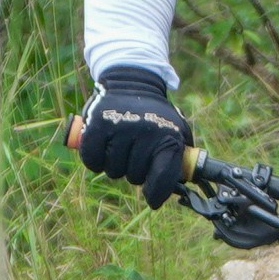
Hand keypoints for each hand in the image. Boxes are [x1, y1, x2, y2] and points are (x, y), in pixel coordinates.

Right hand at [73, 67, 192, 205]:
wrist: (132, 82)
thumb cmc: (156, 114)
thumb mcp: (177, 130)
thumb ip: (181, 157)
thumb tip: (185, 184)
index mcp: (167, 138)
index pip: (162, 178)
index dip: (156, 193)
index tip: (151, 197)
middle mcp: (144, 134)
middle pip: (134, 177)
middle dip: (134, 171)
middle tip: (134, 154)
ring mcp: (119, 130)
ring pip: (113, 171)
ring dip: (115, 165)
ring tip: (120, 147)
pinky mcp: (96, 126)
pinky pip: (93, 161)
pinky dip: (95, 159)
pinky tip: (102, 147)